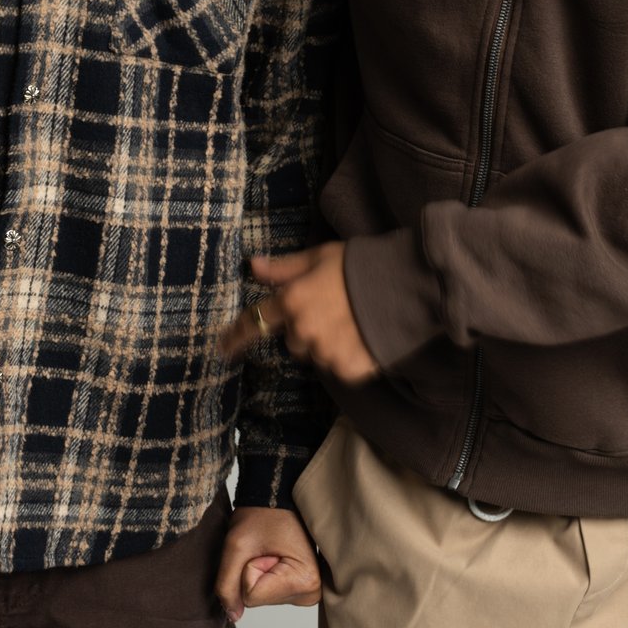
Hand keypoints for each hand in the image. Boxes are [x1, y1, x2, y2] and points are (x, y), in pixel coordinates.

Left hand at [213, 504, 321, 620]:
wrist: (276, 497)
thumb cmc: (262, 513)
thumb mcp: (237, 546)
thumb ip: (227, 585)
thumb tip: (232, 615)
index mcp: (305, 582)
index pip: (251, 596)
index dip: (247, 569)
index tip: (263, 548)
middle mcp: (312, 593)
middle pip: (257, 599)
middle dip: (253, 572)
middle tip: (266, 548)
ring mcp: (308, 592)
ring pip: (261, 597)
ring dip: (258, 573)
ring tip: (271, 549)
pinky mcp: (301, 589)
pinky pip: (268, 593)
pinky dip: (264, 574)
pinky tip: (276, 555)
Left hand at [215, 243, 377, 384]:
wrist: (406, 287)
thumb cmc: (361, 266)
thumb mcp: (319, 258)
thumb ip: (284, 269)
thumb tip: (254, 267)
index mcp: (292, 301)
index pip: (254, 322)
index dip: (235, 336)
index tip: (222, 349)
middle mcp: (303, 331)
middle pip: (292, 340)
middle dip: (305, 328)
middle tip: (331, 310)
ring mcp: (326, 353)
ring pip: (316, 355)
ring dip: (326, 344)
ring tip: (352, 323)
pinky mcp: (347, 370)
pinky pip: (338, 368)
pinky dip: (347, 357)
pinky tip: (362, 338)